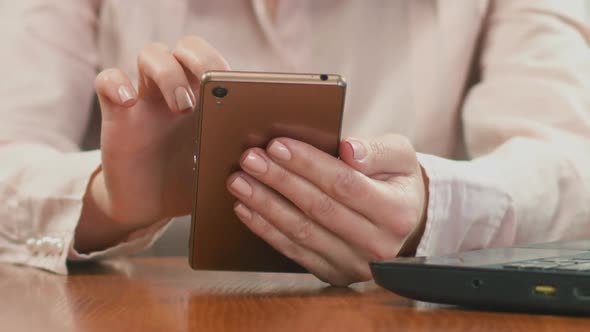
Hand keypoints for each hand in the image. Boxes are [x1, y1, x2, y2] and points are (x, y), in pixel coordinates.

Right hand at [75, 37, 228, 251]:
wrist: (149, 206)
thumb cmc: (189, 183)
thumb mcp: (219, 168)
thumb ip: (238, 153)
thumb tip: (268, 149)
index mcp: (204, 100)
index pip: (213, 60)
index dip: (224, 64)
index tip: (236, 87)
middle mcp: (175, 91)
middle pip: (185, 47)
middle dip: (200, 57)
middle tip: (209, 84)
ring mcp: (145, 99)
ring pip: (151, 54)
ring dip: (168, 73)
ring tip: (182, 106)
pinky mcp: (116, 113)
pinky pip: (107, 80)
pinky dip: (116, 84)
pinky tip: (129, 103)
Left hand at [227, 135, 427, 285]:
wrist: (403, 221)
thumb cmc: (396, 182)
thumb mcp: (401, 156)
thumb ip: (378, 150)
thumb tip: (349, 149)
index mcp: (397, 212)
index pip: (345, 185)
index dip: (309, 165)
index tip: (278, 145)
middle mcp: (378, 245)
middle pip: (318, 208)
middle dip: (279, 181)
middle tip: (250, 160)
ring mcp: (354, 265)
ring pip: (301, 232)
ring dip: (265, 205)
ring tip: (240, 181)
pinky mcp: (333, 274)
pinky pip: (294, 251)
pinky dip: (266, 229)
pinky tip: (247, 209)